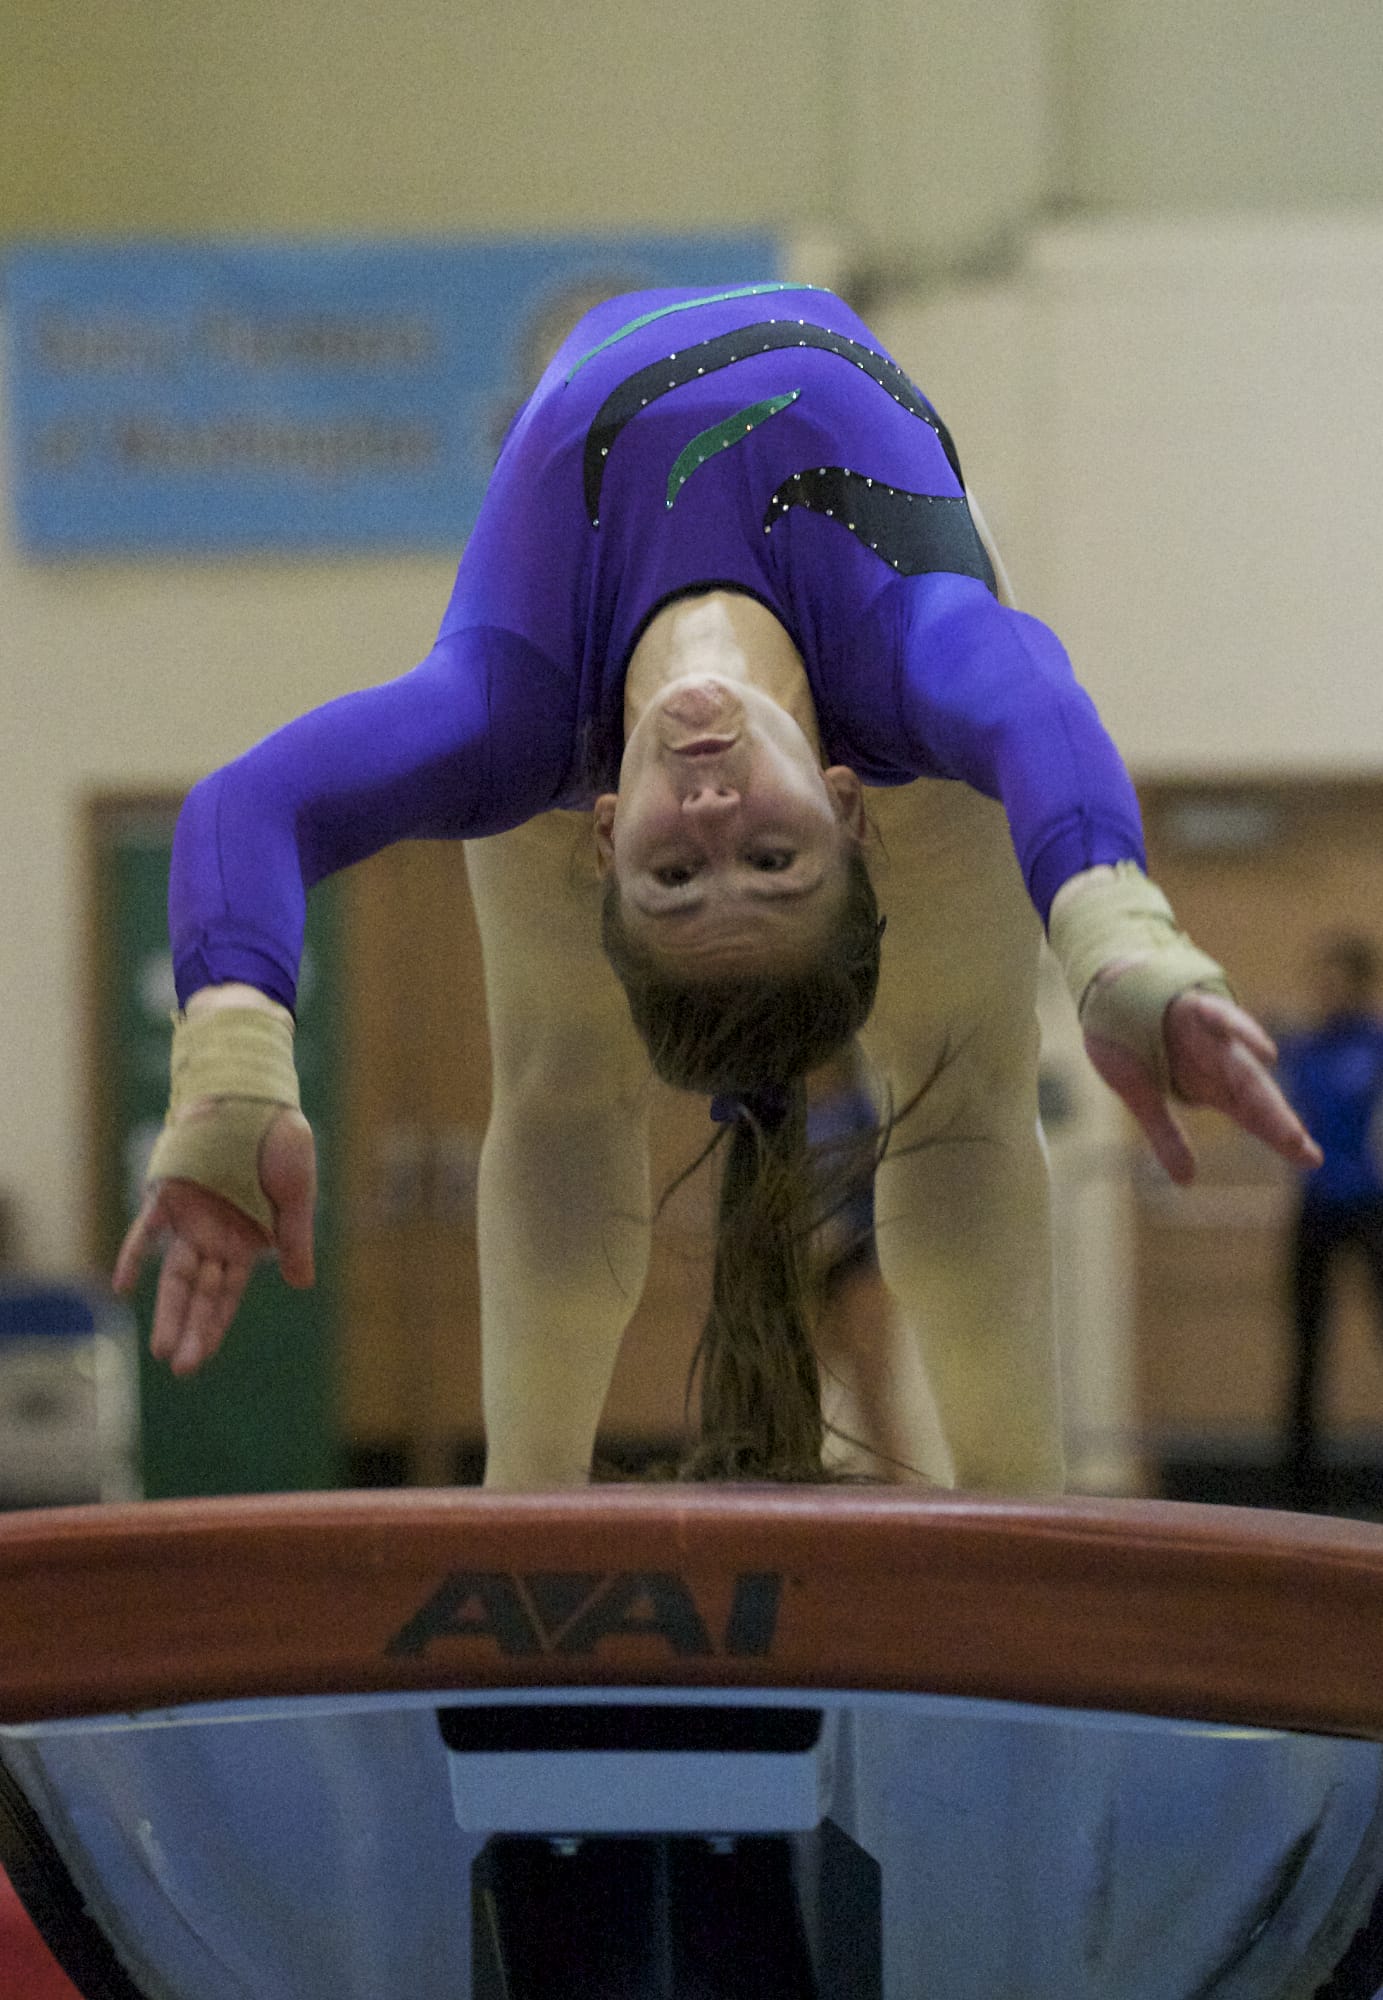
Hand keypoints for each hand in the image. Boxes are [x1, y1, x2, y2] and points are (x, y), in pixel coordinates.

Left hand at [113, 1108, 316, 1373]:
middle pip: (198, 1294)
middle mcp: (214, 1237)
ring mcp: (189, 1218)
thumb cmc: (283, 1141)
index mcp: (248, 1241)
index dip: (212, 1327)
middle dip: (191, 1330)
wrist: (253, 1094)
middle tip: (181, 1366)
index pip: (224, 1296)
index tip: (198, 1358)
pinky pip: (146, 1232)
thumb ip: (297, 1237)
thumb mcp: (298, 1192)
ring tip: (160, 1347)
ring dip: (169, 1309)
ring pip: (174, 1274)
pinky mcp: (167, 1194)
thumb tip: (303, 1284)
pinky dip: (134, 1256)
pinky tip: (124, 1286)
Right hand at [1084, 985, 1322, 1185]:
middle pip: (1255, 1095)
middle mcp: (1217, 1059)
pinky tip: (1265, 1051)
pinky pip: (1220, 1016)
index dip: (1279, 1135)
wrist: (1106, 985)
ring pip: (1242, 1064)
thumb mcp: (1137, 1094)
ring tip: (1286, 1126)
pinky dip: (1240, 1030)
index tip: (1310, 1159)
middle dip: (1278, 1123)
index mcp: (1208, 1082)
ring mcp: (1208, 1032)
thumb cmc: (1127, 1037)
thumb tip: (1186, 1183)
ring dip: (1262, 1092)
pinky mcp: (1193, 1007)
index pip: (1253, 1114)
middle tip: (1304, 1151)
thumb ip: (1164, 1135)